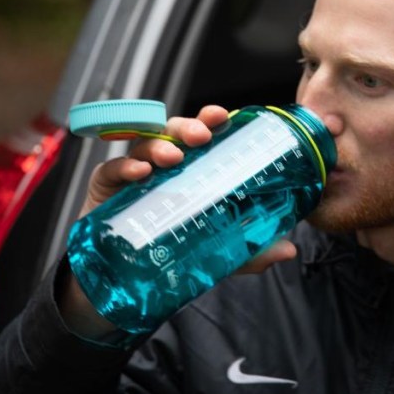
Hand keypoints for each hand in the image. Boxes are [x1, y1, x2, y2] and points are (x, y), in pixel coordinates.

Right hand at [60, 104, 296, 338]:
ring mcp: (133, 173)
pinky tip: (139, 173)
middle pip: (173, 132)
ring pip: (143, 144)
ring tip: (173, 157)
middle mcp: (162, 163)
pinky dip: (125, 167)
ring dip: (159, 145)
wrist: (123, 277)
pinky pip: (111, 169)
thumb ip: (250, 250)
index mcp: (189, 168)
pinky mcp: (105, 187)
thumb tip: (288, 249)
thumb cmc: (171, 248)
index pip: (202, 136)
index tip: (224, 116)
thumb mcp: (216, 251)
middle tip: (202, 135)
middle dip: (187, 127)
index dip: (211, 120)